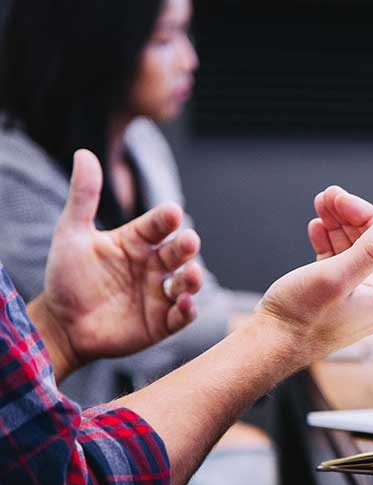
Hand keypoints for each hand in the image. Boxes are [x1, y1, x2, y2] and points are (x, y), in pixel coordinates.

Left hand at [34, 150, 202, 376]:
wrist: (61, 325)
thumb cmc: (67, 278)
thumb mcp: (72, 234)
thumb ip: (83, 196)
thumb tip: (84, 153)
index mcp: (137, 242)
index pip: (158, 225)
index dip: (166, 219)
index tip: (172, 212)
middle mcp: (153, 265)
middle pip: (178, 252)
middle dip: (186, 247)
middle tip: (189, 241)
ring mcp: (160, 294)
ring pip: (187, 283)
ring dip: (194, 279)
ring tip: (191, 275)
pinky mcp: (161, 323)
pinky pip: (181, 316)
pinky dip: (188, 310)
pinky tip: (185, 303)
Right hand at [256, 186, 372, 360]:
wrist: (269, 345)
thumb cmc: (300, 317)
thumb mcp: (336, 276)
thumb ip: (371, 249)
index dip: (363, 213)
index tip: (338, 197)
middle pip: (370, 243)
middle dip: (348, 216)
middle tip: (326, 195)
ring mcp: (355, 298)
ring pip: (352, 250)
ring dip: (337, 225)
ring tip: (319, 205)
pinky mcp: (334, 297)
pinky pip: (338, 262)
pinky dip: (328, 243)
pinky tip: (316, 229)